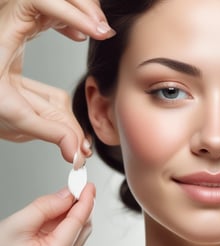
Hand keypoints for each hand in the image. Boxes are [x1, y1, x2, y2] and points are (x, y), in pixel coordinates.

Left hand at [0, 0, 115, 166]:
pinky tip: (78, 34)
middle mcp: (10, 20)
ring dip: (81, 12)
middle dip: (84, 9)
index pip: (38, 3)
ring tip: (98, 31)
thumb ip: (50, 131)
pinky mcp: (25, 27)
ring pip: (56, 0)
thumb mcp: (13, 115)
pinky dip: (71, 19)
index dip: (71, 13)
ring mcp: (18, 21)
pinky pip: (52, 12)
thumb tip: (77, 150)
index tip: (96, 32)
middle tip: (104, 32)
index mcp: (4, 34)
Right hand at [0, 183, 94, 245]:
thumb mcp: (17, 223)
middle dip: (82, 207)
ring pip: (77, 235)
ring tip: (63, 200)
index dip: (86, 201)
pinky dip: (65, 225)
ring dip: (74, 215)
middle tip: (78, 188)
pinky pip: (67, 242)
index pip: (78, 223)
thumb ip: (46, 207)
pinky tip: (57, 214)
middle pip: (82, 230)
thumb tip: (67, 195)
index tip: (88, 186)